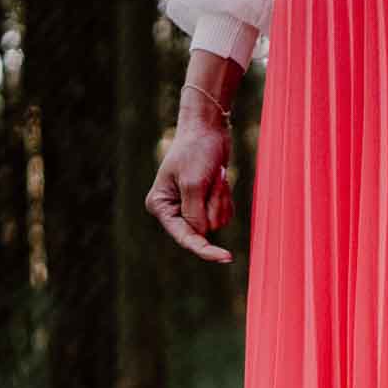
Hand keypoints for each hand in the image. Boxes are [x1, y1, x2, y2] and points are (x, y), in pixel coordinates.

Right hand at [147, 63, 236, 262]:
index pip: (184, 236)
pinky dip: (226, 197)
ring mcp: (191, 207)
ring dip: (221, 199)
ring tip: (215, 175)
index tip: (226, 257)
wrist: (208, 130)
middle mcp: (173, 210)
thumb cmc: (196, 151)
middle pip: (204, 229)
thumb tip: (201, 234)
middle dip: (214, 205)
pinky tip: (220, 177)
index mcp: (161, 206)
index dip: (205, 249)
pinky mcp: (206, 203)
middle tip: (213, 178)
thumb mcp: (193, 182)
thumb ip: (195, 213)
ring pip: (217, 222)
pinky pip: (225, 213)